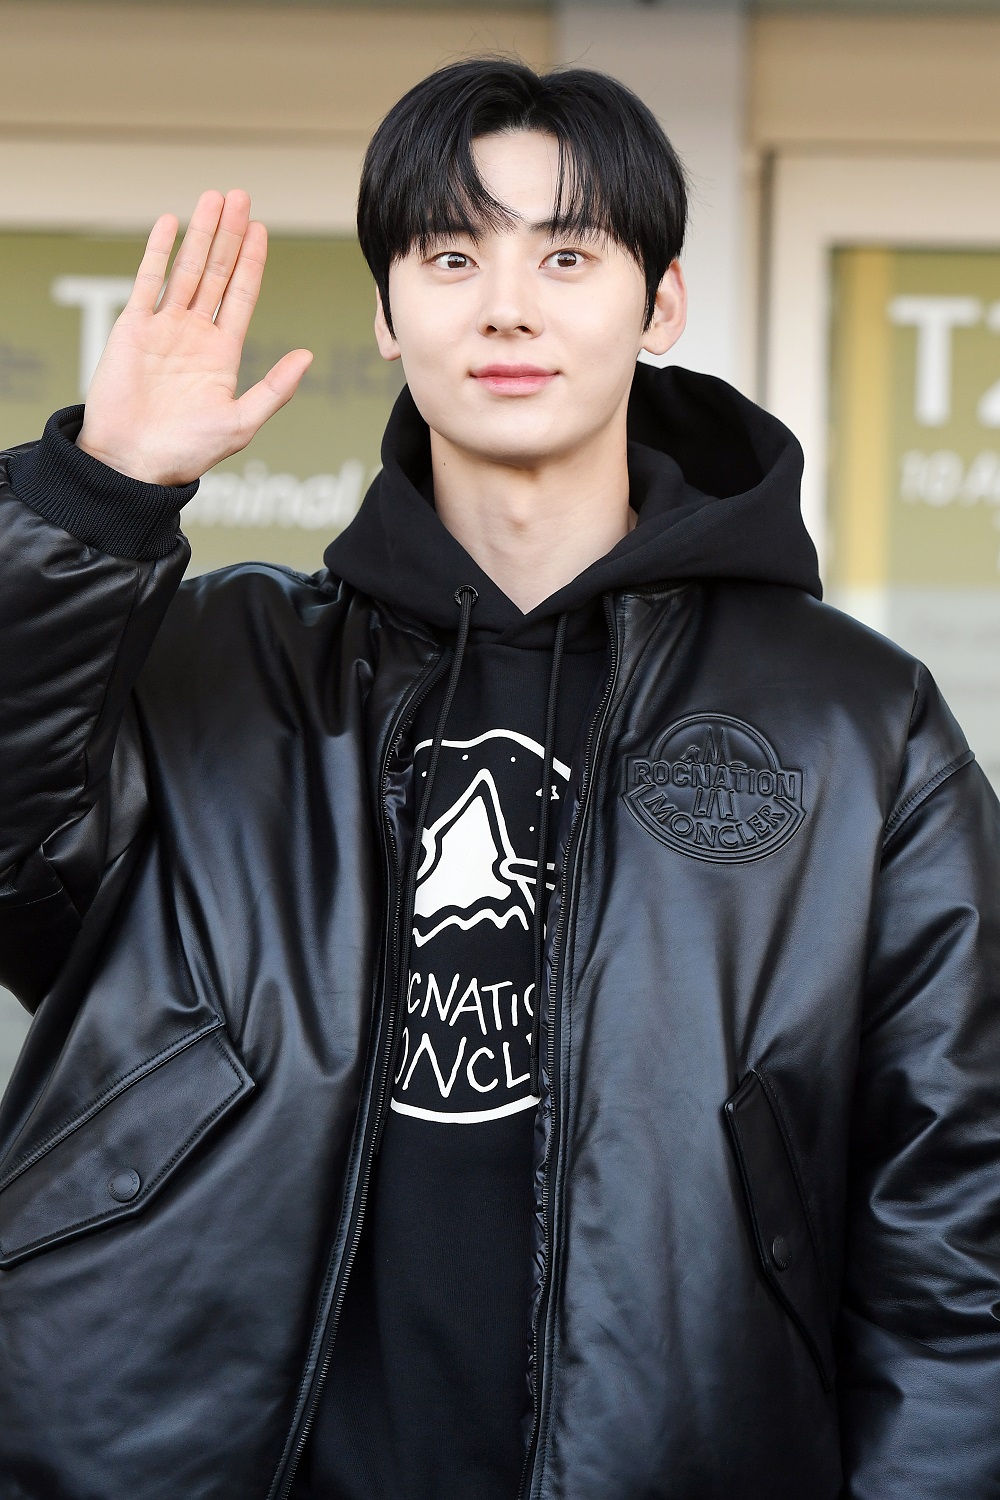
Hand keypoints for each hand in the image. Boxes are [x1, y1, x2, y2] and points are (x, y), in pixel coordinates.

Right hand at [77, 189, 312, 486]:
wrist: (132, 463)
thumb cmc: (186, 453)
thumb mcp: (241, 423)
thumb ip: (275, 389)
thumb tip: (306, 356)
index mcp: (222, 354)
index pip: (242, 296)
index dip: (252, 262)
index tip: (262, 229)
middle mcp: (194, 335)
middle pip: (217, 272)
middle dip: (230, 235)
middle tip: (240, 196)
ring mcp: (163, 328)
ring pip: (185, 269)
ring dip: (200, 234)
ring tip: (213, 199)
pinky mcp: (132, 329)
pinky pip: (147, 282)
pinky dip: (157, 251)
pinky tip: (169, 224)